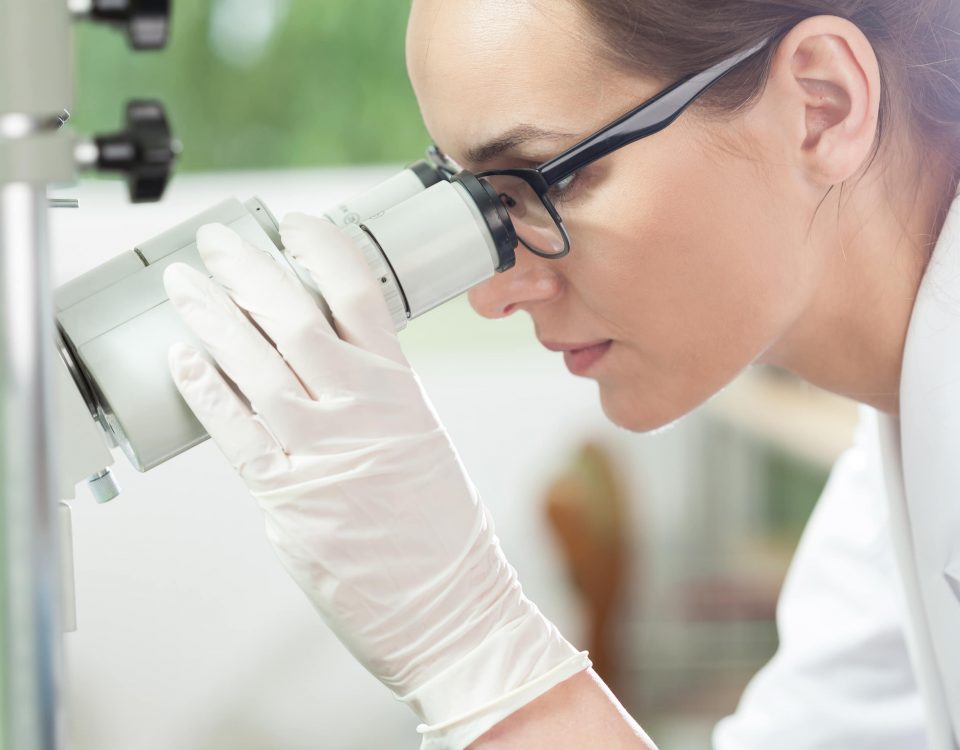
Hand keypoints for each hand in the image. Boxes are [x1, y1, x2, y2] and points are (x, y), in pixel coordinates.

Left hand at [162, 215, 588, 748]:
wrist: (449, 606)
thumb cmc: (444, 532)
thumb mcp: (424, 440)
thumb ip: (375, 398)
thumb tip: (323, 367)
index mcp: (401, 389)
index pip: (358, 295)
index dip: (321, 250)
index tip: (294, 225)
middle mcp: (359, 409)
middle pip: (293, 315)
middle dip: (248, 269)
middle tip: (218, 241)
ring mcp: (320, 451)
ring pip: (254, 363)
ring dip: (211, 316)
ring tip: (183, 284)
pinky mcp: (287, 498)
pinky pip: (233, 432)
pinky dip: (204, 389)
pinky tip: (181, 357)